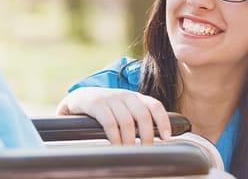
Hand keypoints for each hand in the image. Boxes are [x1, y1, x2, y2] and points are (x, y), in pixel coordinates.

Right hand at [56, 87, 171, 145]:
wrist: (80, 98)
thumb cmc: (106, 108)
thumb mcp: (124, 109)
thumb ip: (137, 119)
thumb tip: (152, 140)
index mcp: (136, 97)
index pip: (155, 106)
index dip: (163, 121)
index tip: (166, 137)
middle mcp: (126, 95)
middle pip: (143, 116)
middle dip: (147, 136)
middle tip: (146, 150)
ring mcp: (111, 98)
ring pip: (127, 122)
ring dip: (130, 141)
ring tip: (130, 152)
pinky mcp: (97, 104)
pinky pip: (110, 123)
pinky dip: (115, 138)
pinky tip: (116, 146)